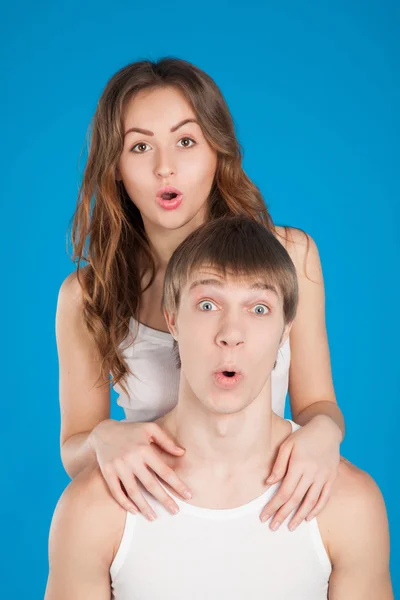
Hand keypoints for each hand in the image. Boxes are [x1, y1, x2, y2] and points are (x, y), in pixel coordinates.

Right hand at [90, 420, 191, 519]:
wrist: (103, 432)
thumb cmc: (131, 431)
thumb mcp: (150, 429)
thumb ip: (166, 441)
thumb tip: (182, 453)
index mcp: (144, 449)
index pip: (164, 471)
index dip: (177, 484)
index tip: (188, 495)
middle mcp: (132, 459)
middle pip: (151, 484)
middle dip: (164, 499)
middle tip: (175, 511)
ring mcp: (118, 467)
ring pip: (134, 491)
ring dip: (144, 506)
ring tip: (154, 517)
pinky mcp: (107, 473)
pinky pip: (116, 492)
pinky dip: (125, 503)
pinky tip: (134, 511)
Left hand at [260, 415, 341, 529]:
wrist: (326, 429)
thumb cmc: (303, 436)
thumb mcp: (287, 445)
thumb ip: (278, 464)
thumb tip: (269, 483)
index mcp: (298, 464)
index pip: (284, 491)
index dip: (273, 506)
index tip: (264, 516)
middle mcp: (312, 472)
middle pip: (295, 499)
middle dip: (283, 515)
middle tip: (273, 527)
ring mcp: (323, 476)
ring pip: (310, 502)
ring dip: (299, 517)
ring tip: (290, 527)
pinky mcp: (332, 478)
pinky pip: (325, 498)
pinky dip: (316, 509)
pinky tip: (308, 518)